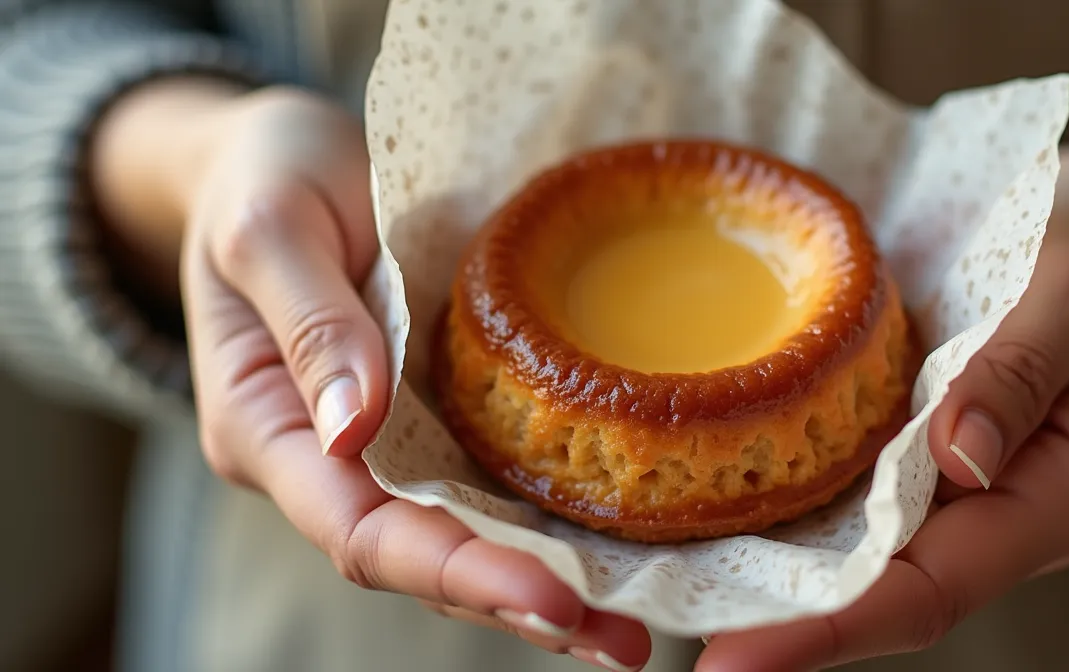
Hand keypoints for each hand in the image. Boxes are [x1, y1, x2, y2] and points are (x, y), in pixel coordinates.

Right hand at [98, 83, 649, 668]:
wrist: (286, 156)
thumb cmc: (262, 181)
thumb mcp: (267, 228)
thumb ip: (309, 325)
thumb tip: (356, 430)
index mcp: (271, 432)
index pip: (363, 532)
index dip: (456, 573)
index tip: (550, 600)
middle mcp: (335, 462)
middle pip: (427, 557)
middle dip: (520, 603)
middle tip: (622, 640)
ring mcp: (391, 442)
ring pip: (469, 532)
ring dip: (550, 582)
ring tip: (637, 625)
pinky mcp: (439, 411)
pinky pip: (495, 476)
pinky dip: (552, 515)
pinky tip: (621, 540)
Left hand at [695, 147, 1068, 670]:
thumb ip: (1021, 372)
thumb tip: (962, 459)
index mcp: (1055, 497)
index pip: (933, 589)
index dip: (833, 627)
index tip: (737, 655)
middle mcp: (998, 512)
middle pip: (882, 593)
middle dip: (782, 623)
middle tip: (675, 632)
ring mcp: (959, 488)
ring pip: (857, 557)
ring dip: (771, 583)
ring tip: (672, 593)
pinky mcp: (922, 451)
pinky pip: (851, 497)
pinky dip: (787, 516)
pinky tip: (715, 516)